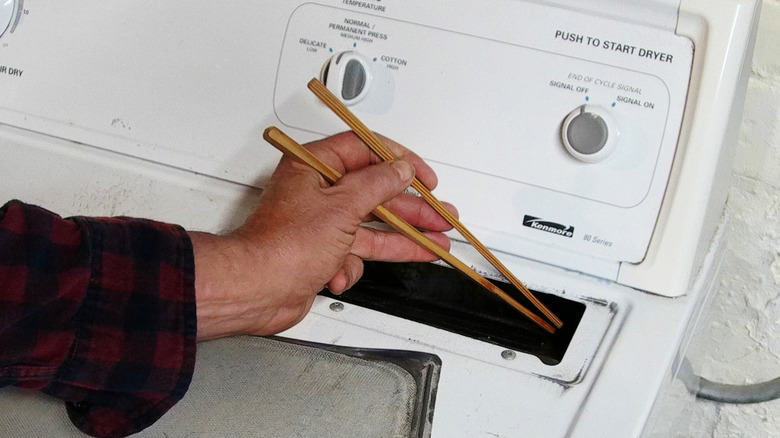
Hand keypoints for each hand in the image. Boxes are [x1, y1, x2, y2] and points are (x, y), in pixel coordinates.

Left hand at [191, 132, 456, 340]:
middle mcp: (317, 192)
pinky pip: (352, 256)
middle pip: (376, 193)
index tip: (425, 177)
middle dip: (411, 208)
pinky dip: (351, 268)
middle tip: (441, 215)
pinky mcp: (321, 253)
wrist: (256, 291)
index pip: (367, 151)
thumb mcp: (342, 206)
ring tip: (436, 242)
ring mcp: (320, 224)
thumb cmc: (282, 247)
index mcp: (315, 167)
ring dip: (402, 238)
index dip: (400, 162)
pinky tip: (341, 273)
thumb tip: (400, 168)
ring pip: (371, 227)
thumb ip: (378, 184)